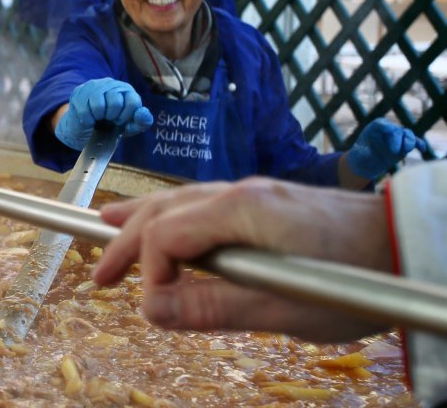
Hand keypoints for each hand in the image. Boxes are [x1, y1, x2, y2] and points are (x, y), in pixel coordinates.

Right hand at [53, 78, 152, 149]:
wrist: (86, 132)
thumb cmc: (110, 127)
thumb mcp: (129, 128)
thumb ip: (142, 122)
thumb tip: (142, 113)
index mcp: (126, 90)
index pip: (133, 102)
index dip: (126, 117)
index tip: (120, 120)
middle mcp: (111, 83)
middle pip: (115, 102)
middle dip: (111, 117)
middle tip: (107, 119)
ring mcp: (93, 85)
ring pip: (98, 104)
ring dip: (99, 117)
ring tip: (98, 118)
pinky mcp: (78, 92)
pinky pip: (85, 109)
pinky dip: (87, 120)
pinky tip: (88, 120)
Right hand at [91, 178, 391, 341]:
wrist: (404, 242)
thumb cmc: (351, 278)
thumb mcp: (283, 307)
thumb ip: (214, 306)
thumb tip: (152, 310)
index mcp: (240, 211)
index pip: (165, 235)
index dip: (148, 271)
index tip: (152, 309)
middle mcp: (237, 192)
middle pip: (162, 211)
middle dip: (124, 241)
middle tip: (98, 276)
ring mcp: (249, 193)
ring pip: (177, 201)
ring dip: (137, 221)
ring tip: (102, 228)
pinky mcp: (261, 202)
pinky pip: (198, 203)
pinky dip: (168, 215)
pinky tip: (156, 220)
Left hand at [347, 119, 426, 179]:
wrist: (367, 163)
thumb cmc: (361, 156)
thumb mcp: (359, 154)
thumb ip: (365, 152)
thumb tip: (370, 153)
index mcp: (376, 126)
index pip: (384, 125)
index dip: (389, 133)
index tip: (391, 147)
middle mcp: (389, 129)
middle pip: (398, 130)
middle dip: (398, 140)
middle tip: (394, 152)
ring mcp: (398, 136)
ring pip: (408, 134)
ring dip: (410, 141)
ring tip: (406, 150)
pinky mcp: (405, 144)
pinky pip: (415, 141)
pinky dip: (419, 144)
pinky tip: (422, 149)